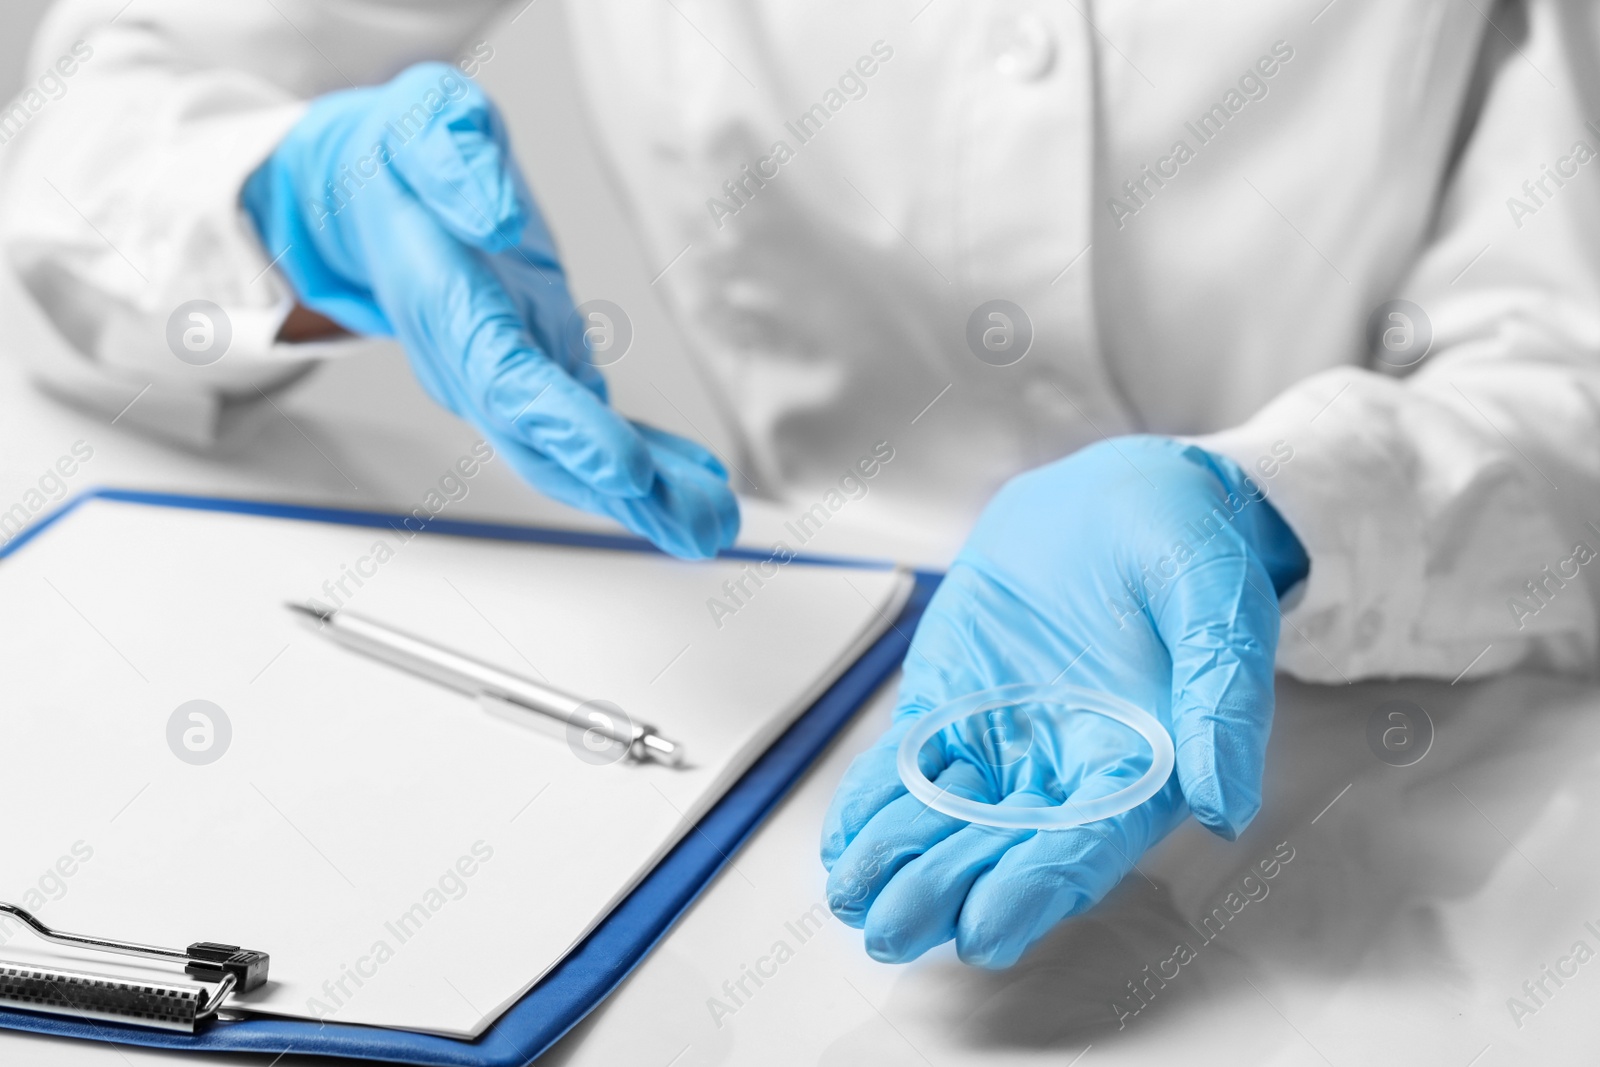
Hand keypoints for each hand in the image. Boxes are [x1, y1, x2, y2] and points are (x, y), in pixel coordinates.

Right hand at [243, 63, 737, 557]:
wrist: (365, 194)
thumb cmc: (402, 157)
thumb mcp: (422, 121)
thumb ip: (452, 159)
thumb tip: (493, 212)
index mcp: (443, 300)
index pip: (505, 379)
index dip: (566, 427)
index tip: (625, 468)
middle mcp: (468, 358)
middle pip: (542, 440)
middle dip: (618, 489)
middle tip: (695, 526)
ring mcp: (500, 377)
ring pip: (565, 453)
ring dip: (640, 497)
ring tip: (708, 525)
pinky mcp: (534, 374)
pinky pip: (586, 431)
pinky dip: (642, 464)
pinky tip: (693, 488)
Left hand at [820, 436, 1307, 966]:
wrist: (1118, 492)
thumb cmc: (1184, 541)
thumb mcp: (1217, 594)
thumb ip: (1223, 692)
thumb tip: (1223, 802)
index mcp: (1144, 763)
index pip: (1087, 845)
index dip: (1036, 889)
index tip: (987, 928)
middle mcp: (1070, 769)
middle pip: (1005, 849)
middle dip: (947, 891)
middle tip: (892, 927)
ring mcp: (1006, 739)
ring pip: (949, 817)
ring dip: (901, 860)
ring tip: (853, 895)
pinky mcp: (955, 704)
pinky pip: (911, 762)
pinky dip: (874, 800)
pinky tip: (842, 838)